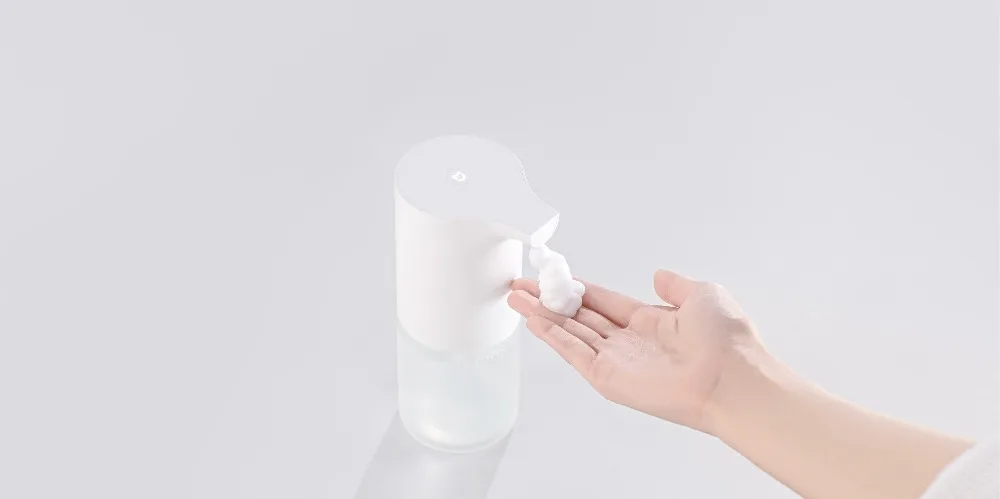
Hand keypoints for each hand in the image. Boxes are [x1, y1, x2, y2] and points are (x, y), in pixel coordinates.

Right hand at [507, 269, 762, 433]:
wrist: (734, 378)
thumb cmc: (728, 341)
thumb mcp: (703, 295)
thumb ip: (675, 285)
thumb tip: (659, 274)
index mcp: (650, 322)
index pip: (602, 302)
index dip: (576, 288)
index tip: (553, 277)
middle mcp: (630, 343)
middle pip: (578, 317)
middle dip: (548, 301)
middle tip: (521, 287)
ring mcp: (618, 362)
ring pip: (570, 334)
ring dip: (541, 317)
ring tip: (516, 299)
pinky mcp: (609, 379)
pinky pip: (574, 354)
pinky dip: (552, 337)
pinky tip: (534, 321)